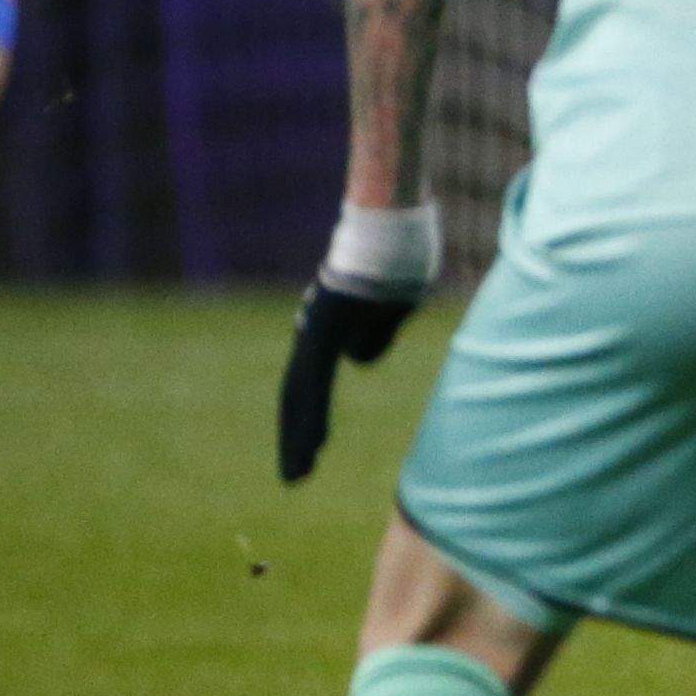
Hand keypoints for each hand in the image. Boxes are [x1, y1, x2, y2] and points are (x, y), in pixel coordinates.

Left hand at [279, 200, 439, 482]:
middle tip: (295, 478)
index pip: (312, 382)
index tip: (312, 451)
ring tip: (296, 476)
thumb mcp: (394, 302)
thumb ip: (375, 332)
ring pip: (301, 395)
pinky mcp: (323, 328)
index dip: (308, 418)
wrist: (392, 217)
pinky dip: (310, 419)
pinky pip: (313, 382)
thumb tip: (357, 360)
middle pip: (299, 394)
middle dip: (297, 438)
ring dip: (299, 440)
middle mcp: (314, 329)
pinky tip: (309, 447)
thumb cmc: (400, 251)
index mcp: (329, 326)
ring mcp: (316, 328)